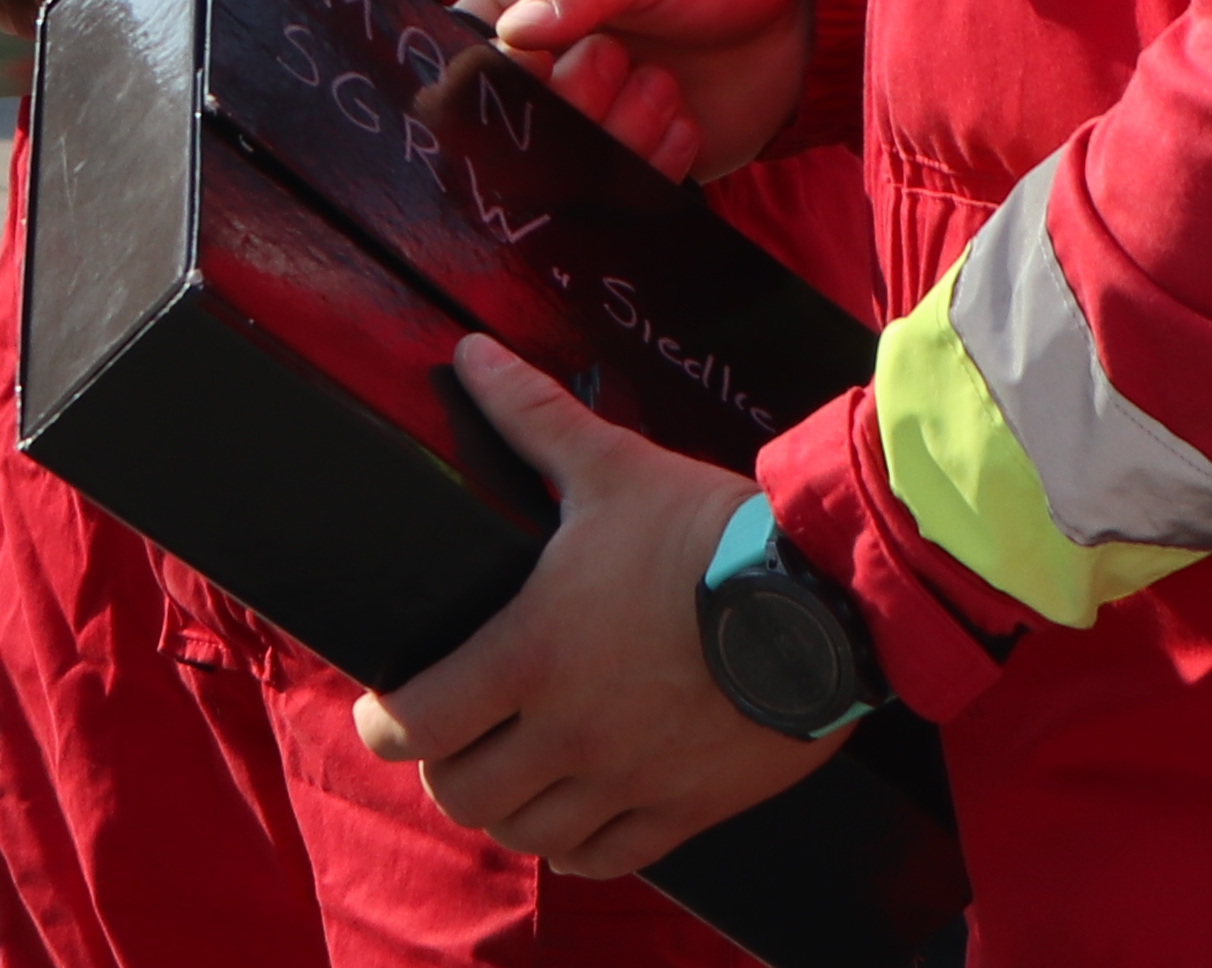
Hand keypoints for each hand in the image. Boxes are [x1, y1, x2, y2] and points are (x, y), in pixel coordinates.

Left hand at [354, 339, 838, 876]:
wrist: (828, 599)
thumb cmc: (711, 534)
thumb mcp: (613, 466)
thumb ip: (533, 416)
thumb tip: (472, 354)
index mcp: (532, 654)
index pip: (416, 723)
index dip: (383, 723)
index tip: (384, 713)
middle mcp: (569, 732)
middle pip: (463, 795)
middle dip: (444, 769)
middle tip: (451, 740)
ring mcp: (628, 780)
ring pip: (530, 835)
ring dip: (509, 810)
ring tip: (512, 774)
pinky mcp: (685, 809)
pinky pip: (605, 858)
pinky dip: (577, 845)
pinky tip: (574, 816)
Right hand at [461, 0, 811, 180]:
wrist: (802, 5)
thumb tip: (512, 32)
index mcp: (524, 4)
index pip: (468, 59)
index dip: (494, 78)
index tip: (535, 71)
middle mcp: (548, 68)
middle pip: (514, 125)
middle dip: (568, 104)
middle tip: (617, 60)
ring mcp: (592, 119)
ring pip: (566, 170)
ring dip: (617, 137)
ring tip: (661, 87)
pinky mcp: (636, 163)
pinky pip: (620, 193)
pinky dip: (652, 166)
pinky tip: (681, 121)